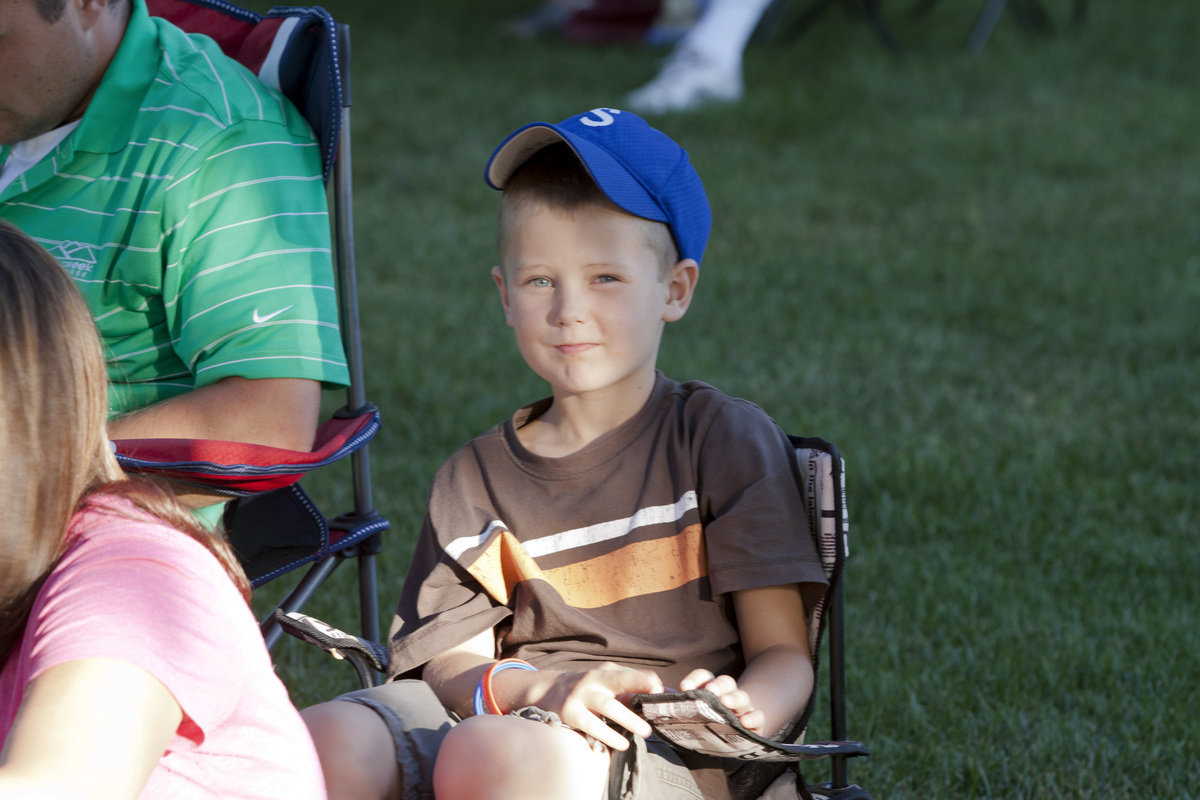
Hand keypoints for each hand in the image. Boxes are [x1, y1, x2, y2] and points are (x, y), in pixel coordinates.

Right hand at [516, 664, 663, 750]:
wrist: (547, 690)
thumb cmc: (587, 690)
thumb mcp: (605, 683)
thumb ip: (629, 689)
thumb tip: (663, 694)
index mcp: (606, 673)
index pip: (629, 673)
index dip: (646, 680)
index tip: (660, 691)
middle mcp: (593, 680)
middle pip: (619, 682)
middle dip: (639, 694)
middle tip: (655, 716)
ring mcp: (580, 695)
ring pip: (607, 706)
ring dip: (628, 720)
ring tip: (645, 732)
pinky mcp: (570, 712)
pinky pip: (591, 724)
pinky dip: (607, 734)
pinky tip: (621, 743)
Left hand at [679, 669, 764, 733]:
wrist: (733, 738)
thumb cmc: (707, 723)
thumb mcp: (691, 715)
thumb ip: (674, 708)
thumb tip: (648, 703)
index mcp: (711, 689)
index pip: (704, 676)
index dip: (695, 678)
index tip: (684, 687)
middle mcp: (728, 695)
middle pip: (726, 682)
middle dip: (718, 685)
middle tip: (710, 692)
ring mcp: (742, 708)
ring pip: (742, 696)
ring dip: (735, 698)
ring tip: (726, 703)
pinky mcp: (754, 723)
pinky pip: (758, 717)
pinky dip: (753, 717)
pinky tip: (745, 722)